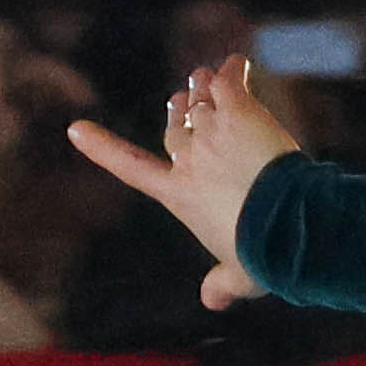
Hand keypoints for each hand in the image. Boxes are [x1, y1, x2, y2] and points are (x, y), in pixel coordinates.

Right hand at [66, 56, 289, 307]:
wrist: (289, 225)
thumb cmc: (266, 255)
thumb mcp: (241, 276)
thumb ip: (223, 284)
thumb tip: (212, 301)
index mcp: (178, 196)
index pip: (131, 167)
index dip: (102, 148)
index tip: (76, 130)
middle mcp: (189, 160)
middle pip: (174, 128)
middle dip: (179, 113)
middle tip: (187, 99)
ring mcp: (212, 133)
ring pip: (199, 100)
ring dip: (203, 87)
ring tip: (209, 77)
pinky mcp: (240, 112)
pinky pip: (228, 82)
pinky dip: (232, 70)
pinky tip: (239, 64)